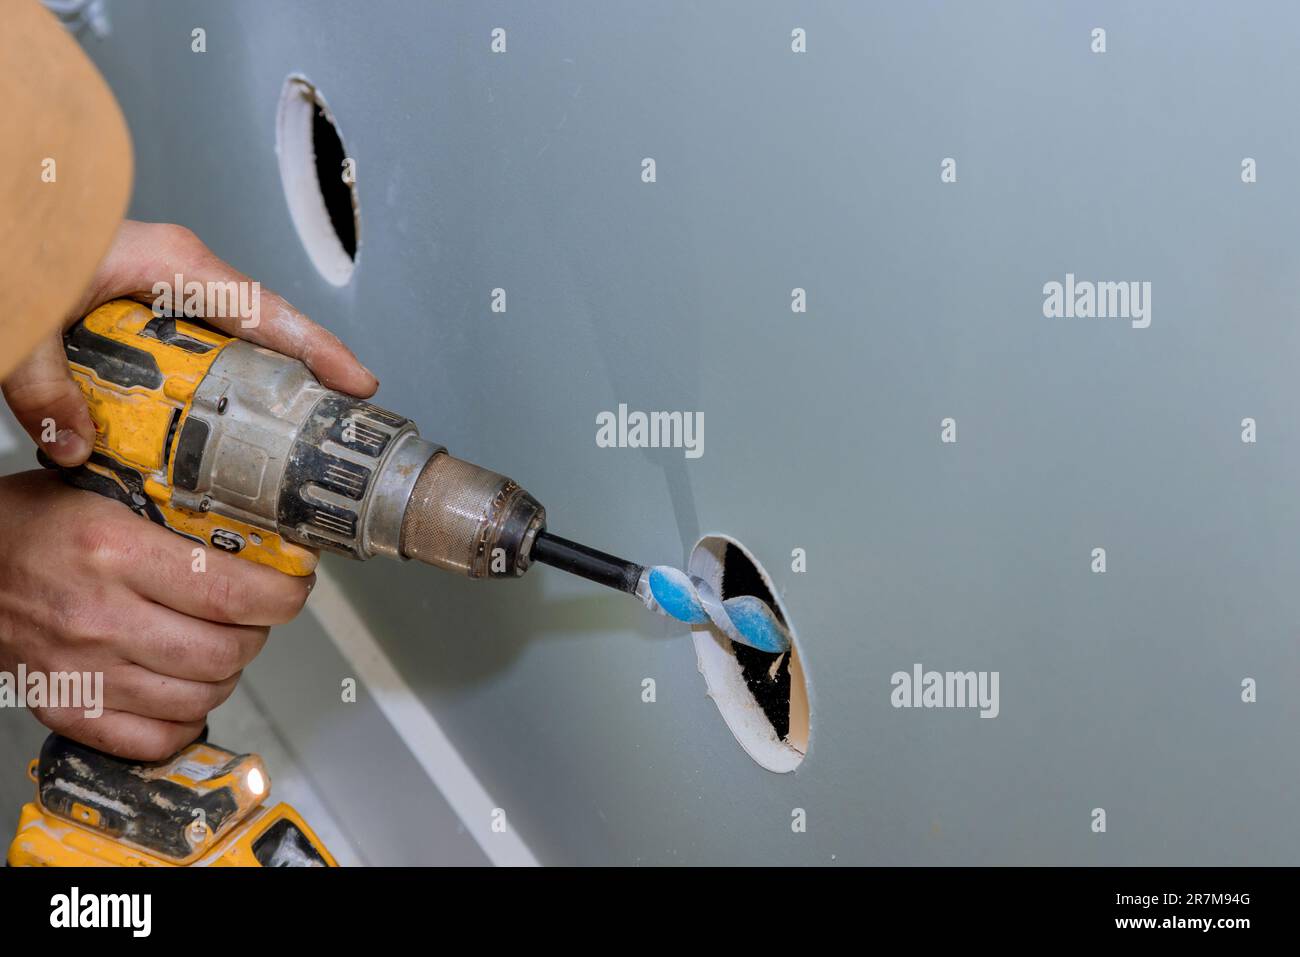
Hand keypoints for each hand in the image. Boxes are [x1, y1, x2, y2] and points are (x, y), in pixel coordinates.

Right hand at [0, 470, 316, 759]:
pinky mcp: (67, 710)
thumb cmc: (29, 526)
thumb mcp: (102, 492)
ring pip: (201, 697)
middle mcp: (98, 616)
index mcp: (113, 551)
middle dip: (259, 633)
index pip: (231, 592)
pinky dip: (186, 719)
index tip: (293, 587)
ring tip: (221, 645)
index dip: (281, 596)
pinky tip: (186, 688)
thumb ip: (174, 511)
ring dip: (228, 673)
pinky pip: (155, 739)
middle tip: (256, 614)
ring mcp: (82, 671)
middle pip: (225, 652)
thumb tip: (259, 525)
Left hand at [2, 219, 377, 464]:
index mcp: (172, 263)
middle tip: (329, 426)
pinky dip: (215, 382)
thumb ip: (42, 386)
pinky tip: (206, 421)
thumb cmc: (14, 239)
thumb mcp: (22, 322)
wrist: (0, 216)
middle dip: (303, 376)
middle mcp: (180, 270)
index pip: (268, 311)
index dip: (321, 349)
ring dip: (257, 385)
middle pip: (264, 330)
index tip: (358, 382)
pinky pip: (201, 344)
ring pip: (234, 340)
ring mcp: (168, 284)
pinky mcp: (148, 300)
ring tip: (280, 438)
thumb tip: (74, 445)